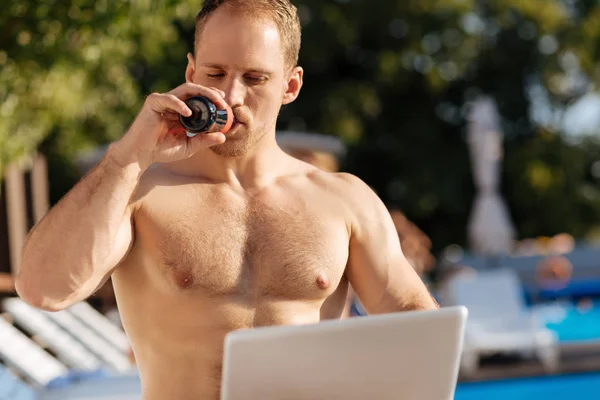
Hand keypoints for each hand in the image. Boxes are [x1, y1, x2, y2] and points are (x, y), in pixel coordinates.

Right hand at [112, 83, 228, 168]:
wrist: (141, 154)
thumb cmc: (162, 150)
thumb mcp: (189, 146)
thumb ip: (204, 140)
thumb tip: (223, 137)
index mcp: (182, 110)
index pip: (199, 98)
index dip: (213, 98)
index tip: (225, 104)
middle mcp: (173, 103)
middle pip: (194, 90)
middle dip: (211, 93)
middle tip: (223, 101)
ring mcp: (163, 101)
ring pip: (185, 89)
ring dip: (202, 93)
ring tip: (214, 101)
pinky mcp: (153, 103)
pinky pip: (169, 99)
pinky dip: (179, 104)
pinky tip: (188, 113)